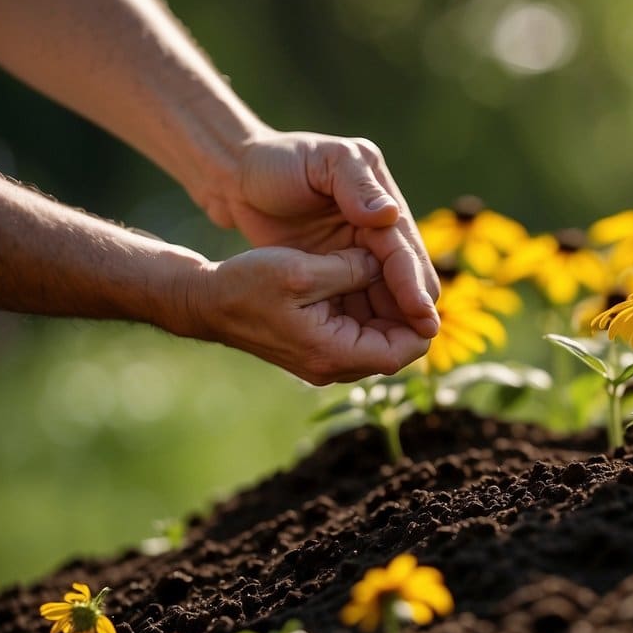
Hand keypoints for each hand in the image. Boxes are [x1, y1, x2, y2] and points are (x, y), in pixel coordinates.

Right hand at [188, 247, 430, 384]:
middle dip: (406, 311)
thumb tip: (387, 267)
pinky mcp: (318, 346)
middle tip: (411, 273)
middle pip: (394, 347)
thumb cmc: (248, 285)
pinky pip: (358, 331)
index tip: (426, 289)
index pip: (402, 351)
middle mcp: (333, 365)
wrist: (206, 300)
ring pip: (378, 337)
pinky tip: (365, 274)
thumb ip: (352, 270)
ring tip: (389, 269)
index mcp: (333, 353)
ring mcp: (326, 358)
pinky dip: (368, 307)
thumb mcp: (304, 271)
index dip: (422, 322)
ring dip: (388, 307)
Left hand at [219, 130, 439, 338]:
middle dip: (413, 309)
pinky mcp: (337, 272)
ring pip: (389, 298)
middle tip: (417, 341)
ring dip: (393, 322)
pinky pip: (361, 304)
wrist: (238, 176)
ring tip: (391, 350)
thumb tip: (389, 216)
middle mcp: (380, 233)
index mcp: (383, 204)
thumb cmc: (278, 161)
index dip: (414, 282)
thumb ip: (357, 186)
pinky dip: (366, 324)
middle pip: (409, 280)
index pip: (405, 252)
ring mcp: (359, 254)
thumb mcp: (323, 161)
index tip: (423, 313)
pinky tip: (363, 345)